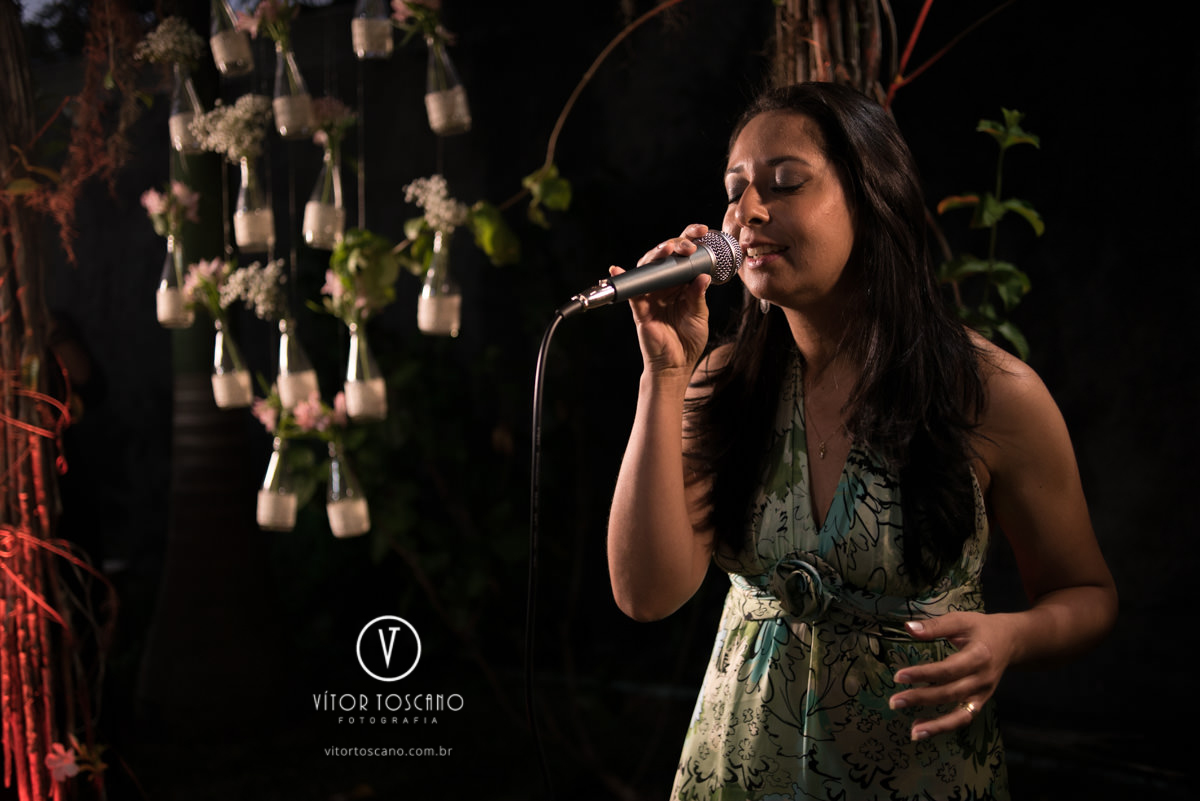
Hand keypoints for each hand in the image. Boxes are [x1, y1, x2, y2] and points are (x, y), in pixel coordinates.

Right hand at [617, 223, 713, 375]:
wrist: (676, 364)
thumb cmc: (688, 339)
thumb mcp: (699, 315)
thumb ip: (698, 296)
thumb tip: (702, 275)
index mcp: (681, 282)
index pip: (683, 255)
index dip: (690, 239)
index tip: (702, 231)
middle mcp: (664, 284)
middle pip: (665, 255)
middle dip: (675, 244)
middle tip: (687, 246)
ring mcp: (650, 294)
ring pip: (648, 267)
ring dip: (656, 255)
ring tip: (667, 250)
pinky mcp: (639, 307)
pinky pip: (629, 291)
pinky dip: (622, 278)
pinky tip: (617, 269)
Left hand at [889, 611, 1018, 739]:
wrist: (1011, 642)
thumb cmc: (981, 629)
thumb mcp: (960, 620)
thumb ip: (935, 626)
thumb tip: (908, 627)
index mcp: (978, 656)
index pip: (948, 669)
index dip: (923, 674)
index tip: (898, 677)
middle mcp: (982, 679)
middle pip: (950, 693)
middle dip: (921, 699)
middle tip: (894, 702)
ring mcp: (983, 694)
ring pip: (960, 715)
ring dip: (936, 725)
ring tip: (913, 732)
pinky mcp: (981, 702)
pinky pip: (963, 718)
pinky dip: (944, 726)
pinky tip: (923, 729)